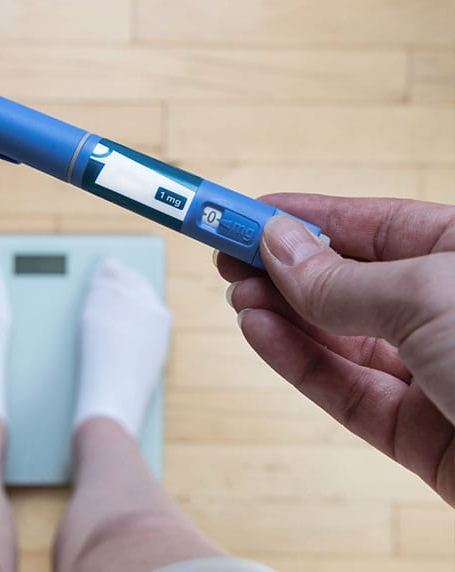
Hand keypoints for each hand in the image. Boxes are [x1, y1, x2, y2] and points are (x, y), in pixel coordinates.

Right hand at [216, 194, 454, 505]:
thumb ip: (342, 278)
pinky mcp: (416, 430)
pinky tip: (258, 331)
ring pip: (338, 336)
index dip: (306, 216)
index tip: (248, 212)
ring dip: (281, 313)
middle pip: (347, 281)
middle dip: (284, 266)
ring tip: (236, 292)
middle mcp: (451, 313)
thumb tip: (280, 246)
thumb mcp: (430, 296)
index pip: (372, 226)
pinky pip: (342, 387)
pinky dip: (294, 359)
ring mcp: (433, 373)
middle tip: (227, 252)